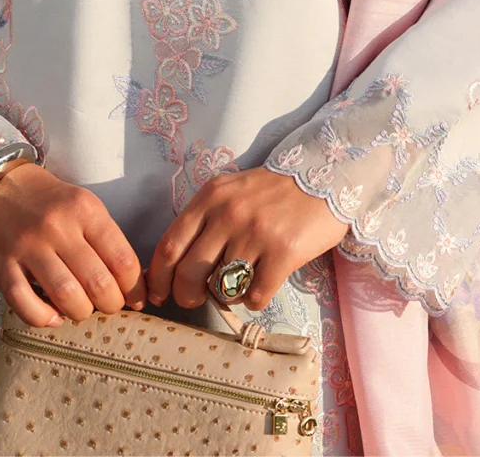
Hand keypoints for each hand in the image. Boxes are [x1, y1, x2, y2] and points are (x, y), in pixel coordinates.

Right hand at [0, 163, 146, 326]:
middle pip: (97, 282)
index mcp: (85, 209)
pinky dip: (43, 318)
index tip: (136, 299)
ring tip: (82, 309)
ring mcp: (28, 246)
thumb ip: (104, 239)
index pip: (122, 259)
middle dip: (111, 304)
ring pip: (65, 295)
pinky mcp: (2, 265)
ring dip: (80, 312)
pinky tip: (53, 316)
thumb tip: (130, 282)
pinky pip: (25, 303)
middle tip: (110, 306)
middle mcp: (58, 227)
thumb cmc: (49, 201)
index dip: (134, 288)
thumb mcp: (83, 206)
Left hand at [146, 167, 347, 310]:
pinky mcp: (283, 252)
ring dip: (226, 294)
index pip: (169, 245)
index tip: (158, 294)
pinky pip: (255, 295)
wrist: (321, 179)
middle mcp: (228, 214)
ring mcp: (256, 233)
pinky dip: (254, 299)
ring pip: (222, 287)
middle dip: (186, 295)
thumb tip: (175, 264)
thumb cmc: (270, 192)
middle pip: (189, 272)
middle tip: (194, 299)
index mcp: (209, 199)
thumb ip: (202, 220)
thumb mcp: (228, 192)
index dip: (158, 277)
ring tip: (237, 284)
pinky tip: (261, 285)